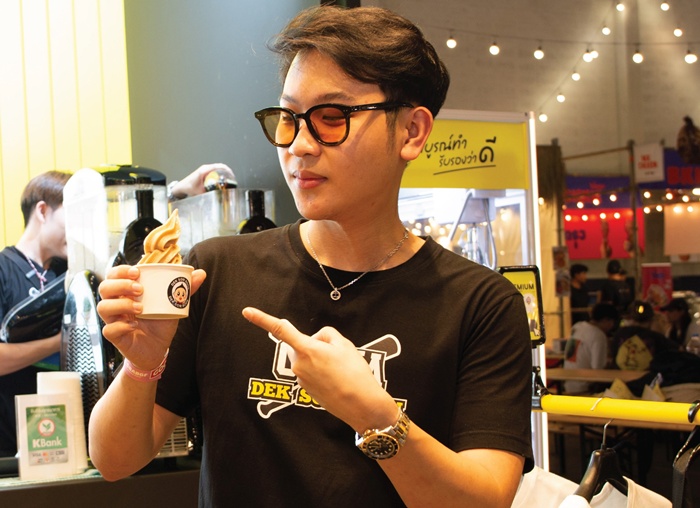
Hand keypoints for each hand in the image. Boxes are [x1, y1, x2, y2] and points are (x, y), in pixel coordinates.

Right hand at [97, 265, 206, 369]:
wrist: (158, 348)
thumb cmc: (161, 322)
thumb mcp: (173, 304)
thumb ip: (185, 289)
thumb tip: (201, 273)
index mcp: (127, 292)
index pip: (113, 275)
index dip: (120, 271)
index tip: (137, 272)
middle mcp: (116, 303)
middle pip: (104, 287)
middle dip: (120, 284)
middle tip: (140, 289)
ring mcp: (114, 320)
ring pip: (102, 307)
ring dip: (121, 304)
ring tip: (141, 307)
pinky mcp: (115, 336)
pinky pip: (109, 329)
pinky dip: (121, 326)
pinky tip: (134, 325)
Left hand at [170, 163, 235, 198]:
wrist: (181, 187)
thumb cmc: (188, 187)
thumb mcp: (200, 192)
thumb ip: (208, 195)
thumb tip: (218, 197)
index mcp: (205, 170)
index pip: (220, 166)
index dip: (228, 171)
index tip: (232, 176)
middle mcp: (205, 168)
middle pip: (220, 166)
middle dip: (228, 172)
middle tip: (233, 179)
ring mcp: (205, 169)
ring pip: (218, 168)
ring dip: (224, 172)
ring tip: (229, 179)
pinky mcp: (204, 172)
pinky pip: (215, 170)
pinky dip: (220, 173)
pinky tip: (222, 179)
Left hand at [242, 307, 397, 431]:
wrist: (361, 405)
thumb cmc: (354, 373)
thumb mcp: (345, 344)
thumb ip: (326, 335)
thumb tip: (317, 340)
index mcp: (306, 349)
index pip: (281, 330)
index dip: (262, 319)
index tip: (246, 312)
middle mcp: (299, 365)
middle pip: (300, 345)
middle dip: (314, 344)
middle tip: (337, 354)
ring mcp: (301, 379)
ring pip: (306, 359)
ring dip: (319, 359)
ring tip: (340, 369)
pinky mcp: (306, 390)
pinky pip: (311, 373)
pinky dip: (321, 372)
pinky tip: (337, 379)